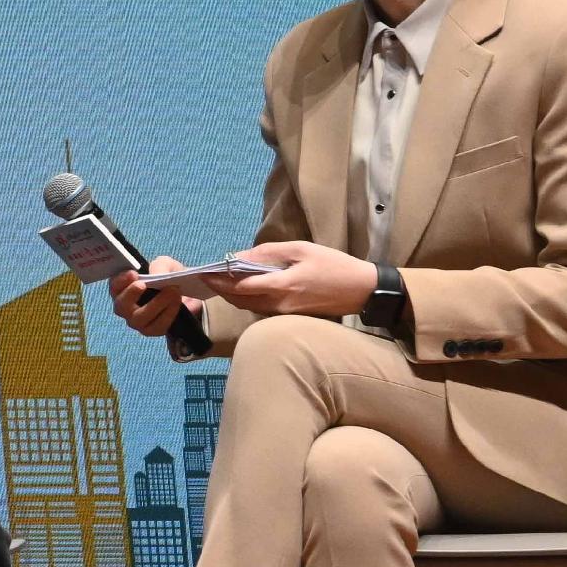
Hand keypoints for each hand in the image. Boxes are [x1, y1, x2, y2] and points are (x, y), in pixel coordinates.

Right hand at [108, 256, 190, 337]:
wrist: (186, 292)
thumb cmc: (167, 276)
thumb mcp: (166, 264)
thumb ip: (160, 266)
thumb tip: (155, 275)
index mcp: (123, 288)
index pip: (114, 287)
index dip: (121, 281)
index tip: (133, 273)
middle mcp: (125, 307)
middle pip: (121, 306)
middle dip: (131, 294)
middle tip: (144, 284)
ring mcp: (137, 321)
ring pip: (138, 318)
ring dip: (156, 304)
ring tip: (172, 291)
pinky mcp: (152, 330)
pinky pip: (156, 326)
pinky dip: (168, 313)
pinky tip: (177, 302)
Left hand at [209, 238, 376, 321]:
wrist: (363, 290)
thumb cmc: (334, 265)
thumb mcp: (302, 250)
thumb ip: (269, 252)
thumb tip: (241, 256)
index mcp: (282, 286)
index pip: (240, 287)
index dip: (219, 281)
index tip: (203, 273)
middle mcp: (279, 305)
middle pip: (240, 300)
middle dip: (222, 290)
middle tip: (207, 277)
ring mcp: (285, 314)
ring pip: (250, 306)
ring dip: (233, 295)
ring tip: (221, 281)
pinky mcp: (291, 317)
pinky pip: (262, 309)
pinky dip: (249, 299)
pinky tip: (245, 287)